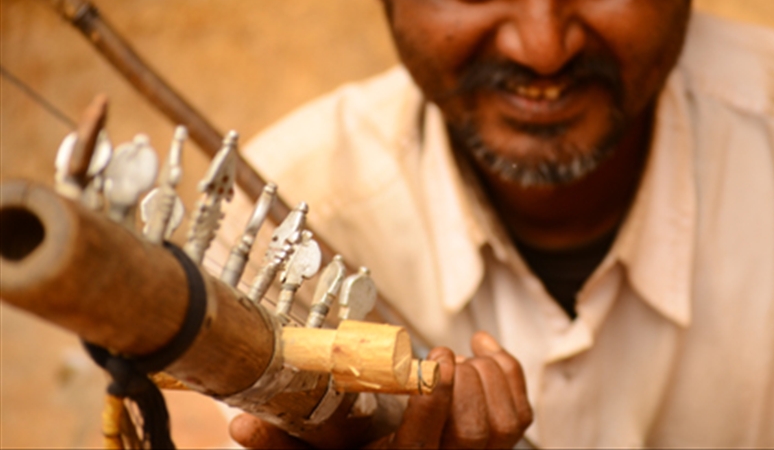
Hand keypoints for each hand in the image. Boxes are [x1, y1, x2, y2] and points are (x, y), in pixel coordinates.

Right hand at [230, 331, 532, 448]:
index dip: (434, 403)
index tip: (433, 358)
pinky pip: (519, 414)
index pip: (421, 449)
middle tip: (444, 354)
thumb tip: (237, 421)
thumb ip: (281, 445)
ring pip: (503, 426)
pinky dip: (509, 373)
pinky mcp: (499, 447)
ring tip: (462, 356)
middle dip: (464, 388)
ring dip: (488, 379)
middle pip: (474, 436)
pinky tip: (483, 350)